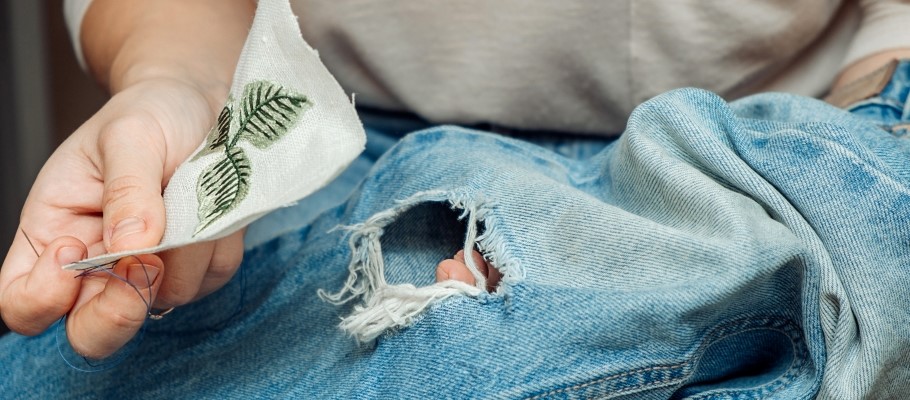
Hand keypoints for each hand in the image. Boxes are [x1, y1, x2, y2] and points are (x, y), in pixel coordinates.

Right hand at [0, 77, 243, 358]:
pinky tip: (212, 205)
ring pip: (166, 300)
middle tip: (148, 262)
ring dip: (185, 254)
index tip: (74, 247)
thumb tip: (130, 246)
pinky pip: (212, 278)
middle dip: (120, 310)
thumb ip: (126, 189)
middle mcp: (99, 266)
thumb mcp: (129, 134)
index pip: (23, 304)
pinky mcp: (199, 268)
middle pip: (93, 335)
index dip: (42, 296)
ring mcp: (152, 273)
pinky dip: (218, 244)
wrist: (202, 104)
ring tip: (188, 194)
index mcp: (54, 235)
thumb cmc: (150, 114)